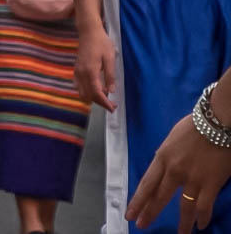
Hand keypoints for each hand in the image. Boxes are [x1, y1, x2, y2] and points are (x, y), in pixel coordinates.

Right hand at [74, 23, 117, 110]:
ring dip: (93, 98)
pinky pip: (79, 86)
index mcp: (90, 72)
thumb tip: (111, 91)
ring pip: (82, 92)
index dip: (104, 103)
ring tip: (105, 97)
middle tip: (112, 104)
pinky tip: (95, 90)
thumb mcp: (110, 58)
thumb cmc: (102, 43)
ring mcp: (77, 72)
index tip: (113, 109)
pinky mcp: (76, 70)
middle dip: (99, 102)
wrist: (89, 32)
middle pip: (88, 95)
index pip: (96, 93)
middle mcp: (81, 74)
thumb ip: (110, 75)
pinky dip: (86, 92)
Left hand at [127, 115, 230, 232]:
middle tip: (142, 225)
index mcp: (162, 158)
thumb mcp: (172, 140)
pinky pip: (205, 205)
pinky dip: (202, 217)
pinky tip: (201, 225)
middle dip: (149, 213)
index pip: (146, 184)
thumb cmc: (195, 126)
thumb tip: (165, 170)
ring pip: (184, 207)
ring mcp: (193, 179)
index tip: (130, 214)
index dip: (138, 201)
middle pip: (159, 197)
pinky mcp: (211, 183)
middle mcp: (174, 171)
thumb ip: (167, 157)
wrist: (217, 122)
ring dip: (181, 224)